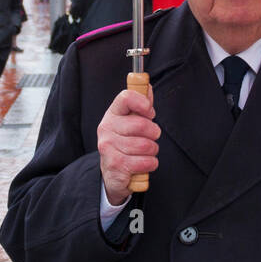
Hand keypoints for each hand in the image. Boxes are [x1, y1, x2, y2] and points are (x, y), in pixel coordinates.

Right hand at [98, 88, 159, 204]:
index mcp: (112, 114)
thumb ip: (140, 105)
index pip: (126, 98)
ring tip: (145, 153)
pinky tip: (142, 164)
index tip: (150, 112)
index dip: (143, 103)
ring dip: (152, 151)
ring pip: (146, 145)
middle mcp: (106, 129)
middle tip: (150, 138)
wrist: (112, 174)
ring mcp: (108, 147)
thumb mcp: (130, 123)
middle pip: (142, 125)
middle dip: (154, 133)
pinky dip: (150, 164)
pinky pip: (146, 162)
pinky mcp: (115, 165)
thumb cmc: (125, 144)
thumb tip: (147, 87)